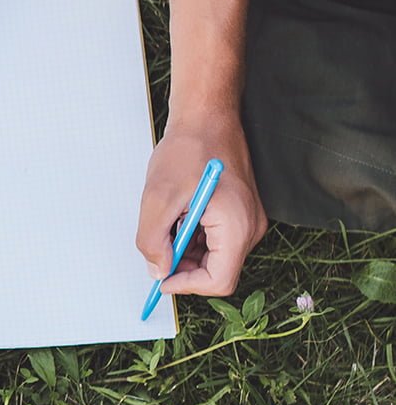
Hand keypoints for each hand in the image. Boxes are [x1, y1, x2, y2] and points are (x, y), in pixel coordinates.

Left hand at [138, 112, 265, 298]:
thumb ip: (154, 241)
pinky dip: (193, 237)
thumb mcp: (158, 199)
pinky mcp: (240, 213)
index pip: (219, 281)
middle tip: (158, 247)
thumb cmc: (187, 150)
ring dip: (186, 250)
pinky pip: (217, 239)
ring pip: (215, 256)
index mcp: (237, 227)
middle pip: (217, 271)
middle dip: (184, 266)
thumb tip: (158, 271)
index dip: (186, 285)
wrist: (207, 118)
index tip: (160, 277)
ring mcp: (248, 221)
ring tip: (169, 221)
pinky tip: (179, 215)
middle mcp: (250, 228)